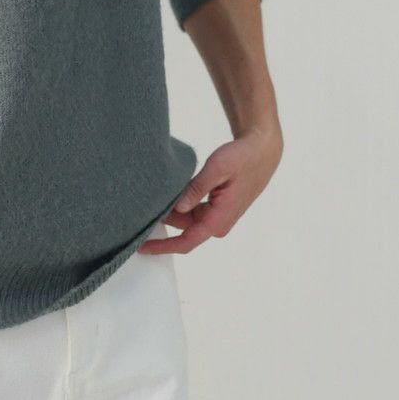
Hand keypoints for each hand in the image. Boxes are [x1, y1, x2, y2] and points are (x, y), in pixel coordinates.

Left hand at [137, 125, 282, 254]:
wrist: (261, 152)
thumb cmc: (242, 158)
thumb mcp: (218, 168)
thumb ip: (197, 188)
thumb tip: (178, 208)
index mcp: (219, 218)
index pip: (187, 240)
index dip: (164, 246)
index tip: (142, 247)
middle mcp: (218, 222)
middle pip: (182, 229)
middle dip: (161, 224)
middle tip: (137, 210)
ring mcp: (217, 217)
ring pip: (186, 220)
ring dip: (169, 213)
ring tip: (147, 201)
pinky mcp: (216, 209)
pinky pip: (192, 212)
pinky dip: (178, 206)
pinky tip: (165, 196)